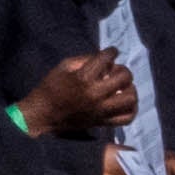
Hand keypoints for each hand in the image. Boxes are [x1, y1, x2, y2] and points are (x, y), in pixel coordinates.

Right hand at [21, 51, 137, 136]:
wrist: (42, 115)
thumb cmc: (50, 88)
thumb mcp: (63, 66)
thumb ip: (85, 59)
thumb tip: (106, 59)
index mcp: (83, 78)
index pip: (106, 58)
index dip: (112, 52)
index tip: (111, 52)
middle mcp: (95, 94)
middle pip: (124, 77)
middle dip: (123, 69)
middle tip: (116, 71)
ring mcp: (101, 110)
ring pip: (130, 98)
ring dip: (130, 88)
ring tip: (123, 87)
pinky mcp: (102, 122)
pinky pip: (127, 118)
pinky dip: (131, 109)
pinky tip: (125, 102)